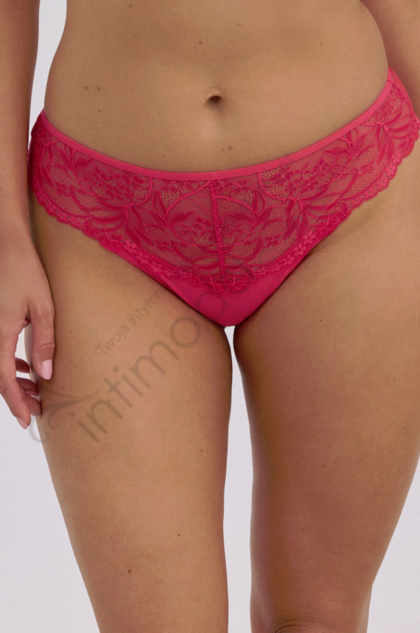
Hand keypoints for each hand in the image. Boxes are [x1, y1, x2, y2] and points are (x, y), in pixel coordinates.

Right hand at [0, 228, 54, 428]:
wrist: (7, 244)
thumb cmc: (25, 271)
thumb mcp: (43, 307)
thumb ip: (44, 342)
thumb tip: (45, 375)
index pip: (3, 380)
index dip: (16, 403)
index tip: (28, 421)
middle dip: (17, 397)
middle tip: (37, 411)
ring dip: (13, 381)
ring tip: (36, 392)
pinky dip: (8, 364)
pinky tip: (25, 366)